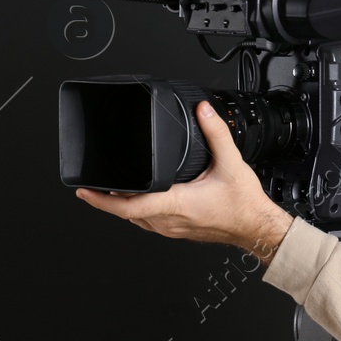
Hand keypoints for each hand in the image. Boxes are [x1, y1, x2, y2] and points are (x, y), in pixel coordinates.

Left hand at [74, 100, 292, 262]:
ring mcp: (171, 228)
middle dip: (107, 199)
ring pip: (136, 219)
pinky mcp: (176, 230)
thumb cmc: (244, 205)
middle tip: (92, 185)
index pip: (129, 206)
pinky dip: (136, 210)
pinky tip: (138, 198)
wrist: (255, 227)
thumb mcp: (231, 163)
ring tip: (110, 190)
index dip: (102, 200)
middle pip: (126, 213)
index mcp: (177, 204)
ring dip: (122, 205)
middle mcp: (169, 221)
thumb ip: (216, 133)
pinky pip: (147, 222)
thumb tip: (203, 111)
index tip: (85, 191)